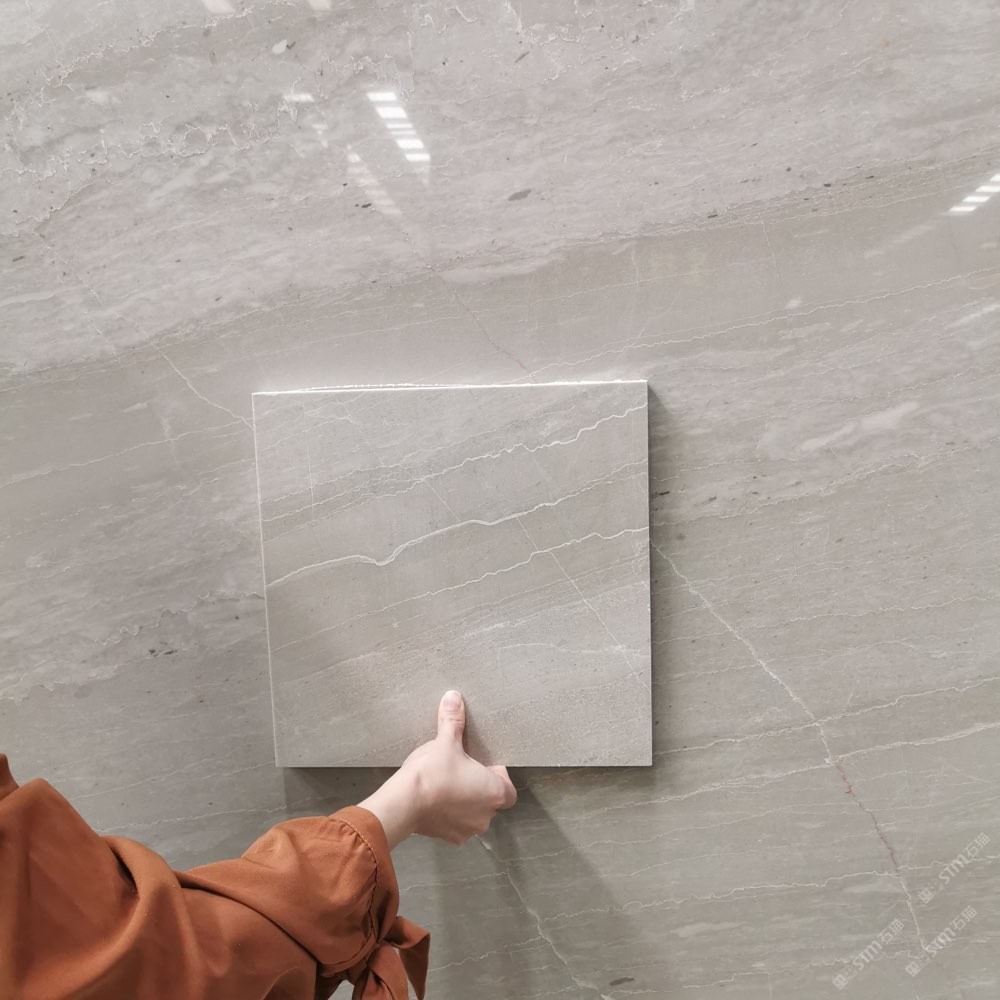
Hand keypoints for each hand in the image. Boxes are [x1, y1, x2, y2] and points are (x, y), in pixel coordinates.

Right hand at [359, 690, 516, 847]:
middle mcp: (485, 816)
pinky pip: (456, 825)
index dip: (498, 776)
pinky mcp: (449, 838)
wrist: (404, 802)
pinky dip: (450, 815)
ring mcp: (467, 830)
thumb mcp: (445, 741)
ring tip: (447, 786)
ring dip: (465, 803)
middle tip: (462, 772)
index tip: (483, 766)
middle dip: (479, 787)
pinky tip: (435, 801)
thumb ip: (453, 720)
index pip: (509, 789)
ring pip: (474, 814)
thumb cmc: (432, 773)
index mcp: (493, 792)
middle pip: (491, 801)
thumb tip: (453, 697)